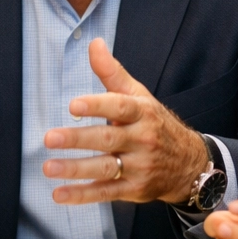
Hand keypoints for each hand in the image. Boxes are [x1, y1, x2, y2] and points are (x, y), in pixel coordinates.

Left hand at [41, 38, 207, 204]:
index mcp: (142, 113)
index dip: (96, 106)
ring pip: (105, 168)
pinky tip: (59, 194)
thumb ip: (112, 72)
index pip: (119, 107)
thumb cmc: (155, 124)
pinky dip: (82, 195)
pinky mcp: (133, 189)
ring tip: (48, 167)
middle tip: (49, 138)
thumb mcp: (139, 96)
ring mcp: (138, 167)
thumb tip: (94, 43)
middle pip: (108, 139)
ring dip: (76, 169)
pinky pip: (105, 192)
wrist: (189, 163)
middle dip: (78, 139)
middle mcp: (142, 140)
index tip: (73, 104)